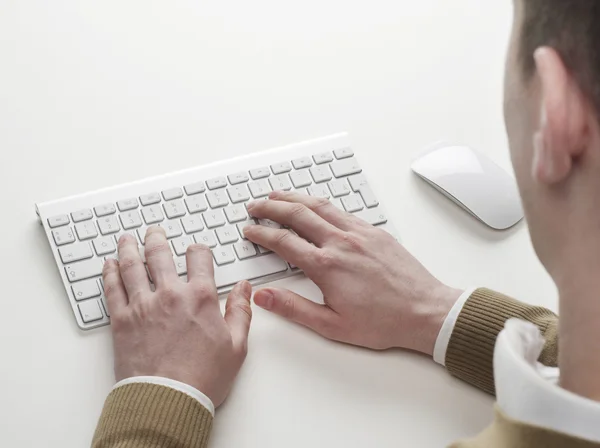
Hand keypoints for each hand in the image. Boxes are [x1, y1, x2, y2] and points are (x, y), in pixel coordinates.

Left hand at [102, 227, 252, 406]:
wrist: (167, 401)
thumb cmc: (202, 378)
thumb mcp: (236, 346)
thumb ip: (240, 312)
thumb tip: (244, 288)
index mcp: (200, 297)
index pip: (199, 258)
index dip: (198, 250)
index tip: (196, 250)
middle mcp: (170, 294)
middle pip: (161, 254)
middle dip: (158, 239)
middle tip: (154, 231)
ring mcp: (142, 305)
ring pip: (132, 266)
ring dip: (129, 248)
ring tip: (127, 239)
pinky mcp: (121, 321)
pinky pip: (112, 289)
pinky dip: (109, 274)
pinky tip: (108, 265)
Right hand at [244, 191, 461, 354]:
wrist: (424, 311)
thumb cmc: (382, 322)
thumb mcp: (331, 325)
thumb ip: (294, 308)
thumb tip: (263, 296)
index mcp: (327, 266)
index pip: (284, 241)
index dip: (261, 233)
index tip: (249, 230)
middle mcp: (341, 242)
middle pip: (297, 214)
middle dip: (271, 207)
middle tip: (254, 206)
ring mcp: (359, 233)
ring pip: (319, 205)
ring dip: (294, 197)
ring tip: (277, 195)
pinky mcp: (374, 231)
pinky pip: (341, 210)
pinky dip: (320, 202)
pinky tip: (315, 204)